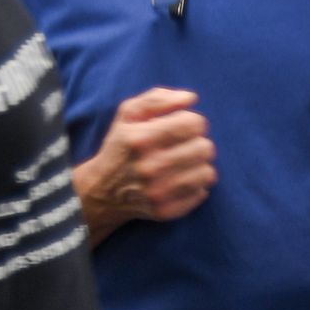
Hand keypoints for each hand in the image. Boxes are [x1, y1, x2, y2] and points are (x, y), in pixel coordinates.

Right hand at [75, 88, 215, 234]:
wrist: (102, 190)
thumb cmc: (121, 145)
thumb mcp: (129, 113)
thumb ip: (158, 98)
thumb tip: (191, 98)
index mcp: (141, 138)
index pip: (193, 124)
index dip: (193, 122)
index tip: (185, 127)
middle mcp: (149, 167)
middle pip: (204, 148)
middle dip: (198, 143)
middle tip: (185, 146)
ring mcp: (158, 192)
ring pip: (207, 172)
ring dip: (199, 164)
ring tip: (184, 162)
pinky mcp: (166, 210)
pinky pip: (202, 192)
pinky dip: (196, 184)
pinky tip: (181, 179)